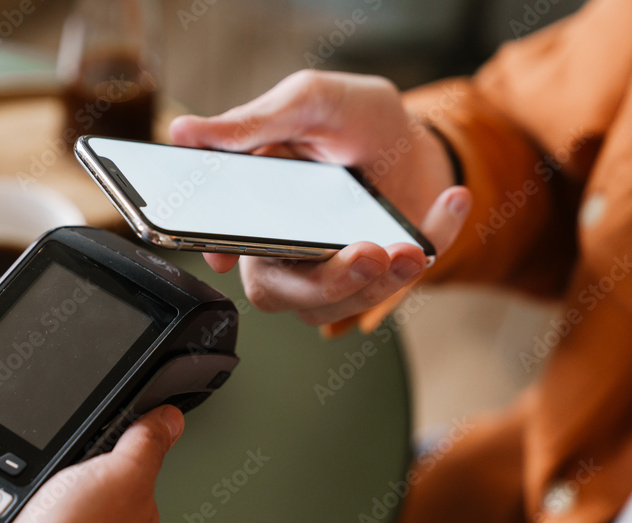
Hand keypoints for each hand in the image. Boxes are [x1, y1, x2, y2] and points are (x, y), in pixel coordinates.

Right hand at [169, 70, 471, 325]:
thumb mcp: (309, 102)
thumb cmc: (354, 120)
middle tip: (365, 253)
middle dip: (326, 283)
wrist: (414, 137)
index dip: (226, 258)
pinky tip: (453, 203)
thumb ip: (253, 121)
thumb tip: (184, 132)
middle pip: (280, 293)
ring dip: (380, 282)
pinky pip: (394, 287)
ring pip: (335, 306)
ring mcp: (327, 272)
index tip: (237, 258)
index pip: (225, 246)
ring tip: (410, 243)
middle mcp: (284, 249)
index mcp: (254, 210)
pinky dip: (431, 244)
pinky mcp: (372, 281)